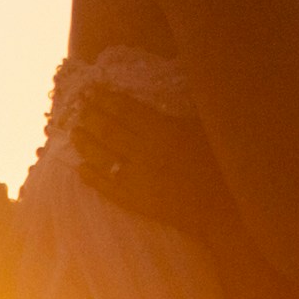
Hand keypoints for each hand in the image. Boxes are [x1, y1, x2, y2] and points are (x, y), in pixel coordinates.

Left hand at [73, 84, 242, 243]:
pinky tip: (80, 169)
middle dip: (91, 116)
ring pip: (103, 157)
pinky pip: (107, 187)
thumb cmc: (220, 164)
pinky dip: (92, 177)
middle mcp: (144, 151)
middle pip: (109, 130)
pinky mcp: (136, 201)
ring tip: (74, 133)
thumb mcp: (202, 128)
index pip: (126, 109)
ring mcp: (137, 177)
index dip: (106, 98)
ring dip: (86, 143)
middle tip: (78, 107)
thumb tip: (161, 92)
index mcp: (162, 130)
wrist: (224, 208)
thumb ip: (177, 113)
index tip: (93, 90)